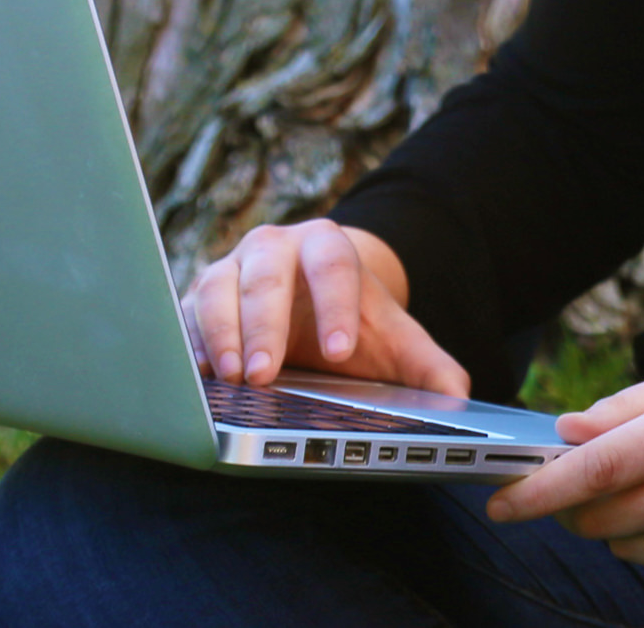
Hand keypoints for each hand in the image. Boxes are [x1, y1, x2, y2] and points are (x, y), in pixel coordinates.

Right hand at [182, 219, 469, 396]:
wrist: (308, 300)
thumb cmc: (351, 322)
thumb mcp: (391, 339)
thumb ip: (429, 366)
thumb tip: (460, 398)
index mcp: (327, 246)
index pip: (333, 266)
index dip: (336, 305)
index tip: (341, 350)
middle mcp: (273, 248)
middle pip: (267, 274)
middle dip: (266, 324)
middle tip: (267, 374)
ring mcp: (229, 270)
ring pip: (217, 289)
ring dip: (223, 334)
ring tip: (235, 378)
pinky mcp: (194, 299)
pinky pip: (183, 316)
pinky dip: (190, 345)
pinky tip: (199, 378)